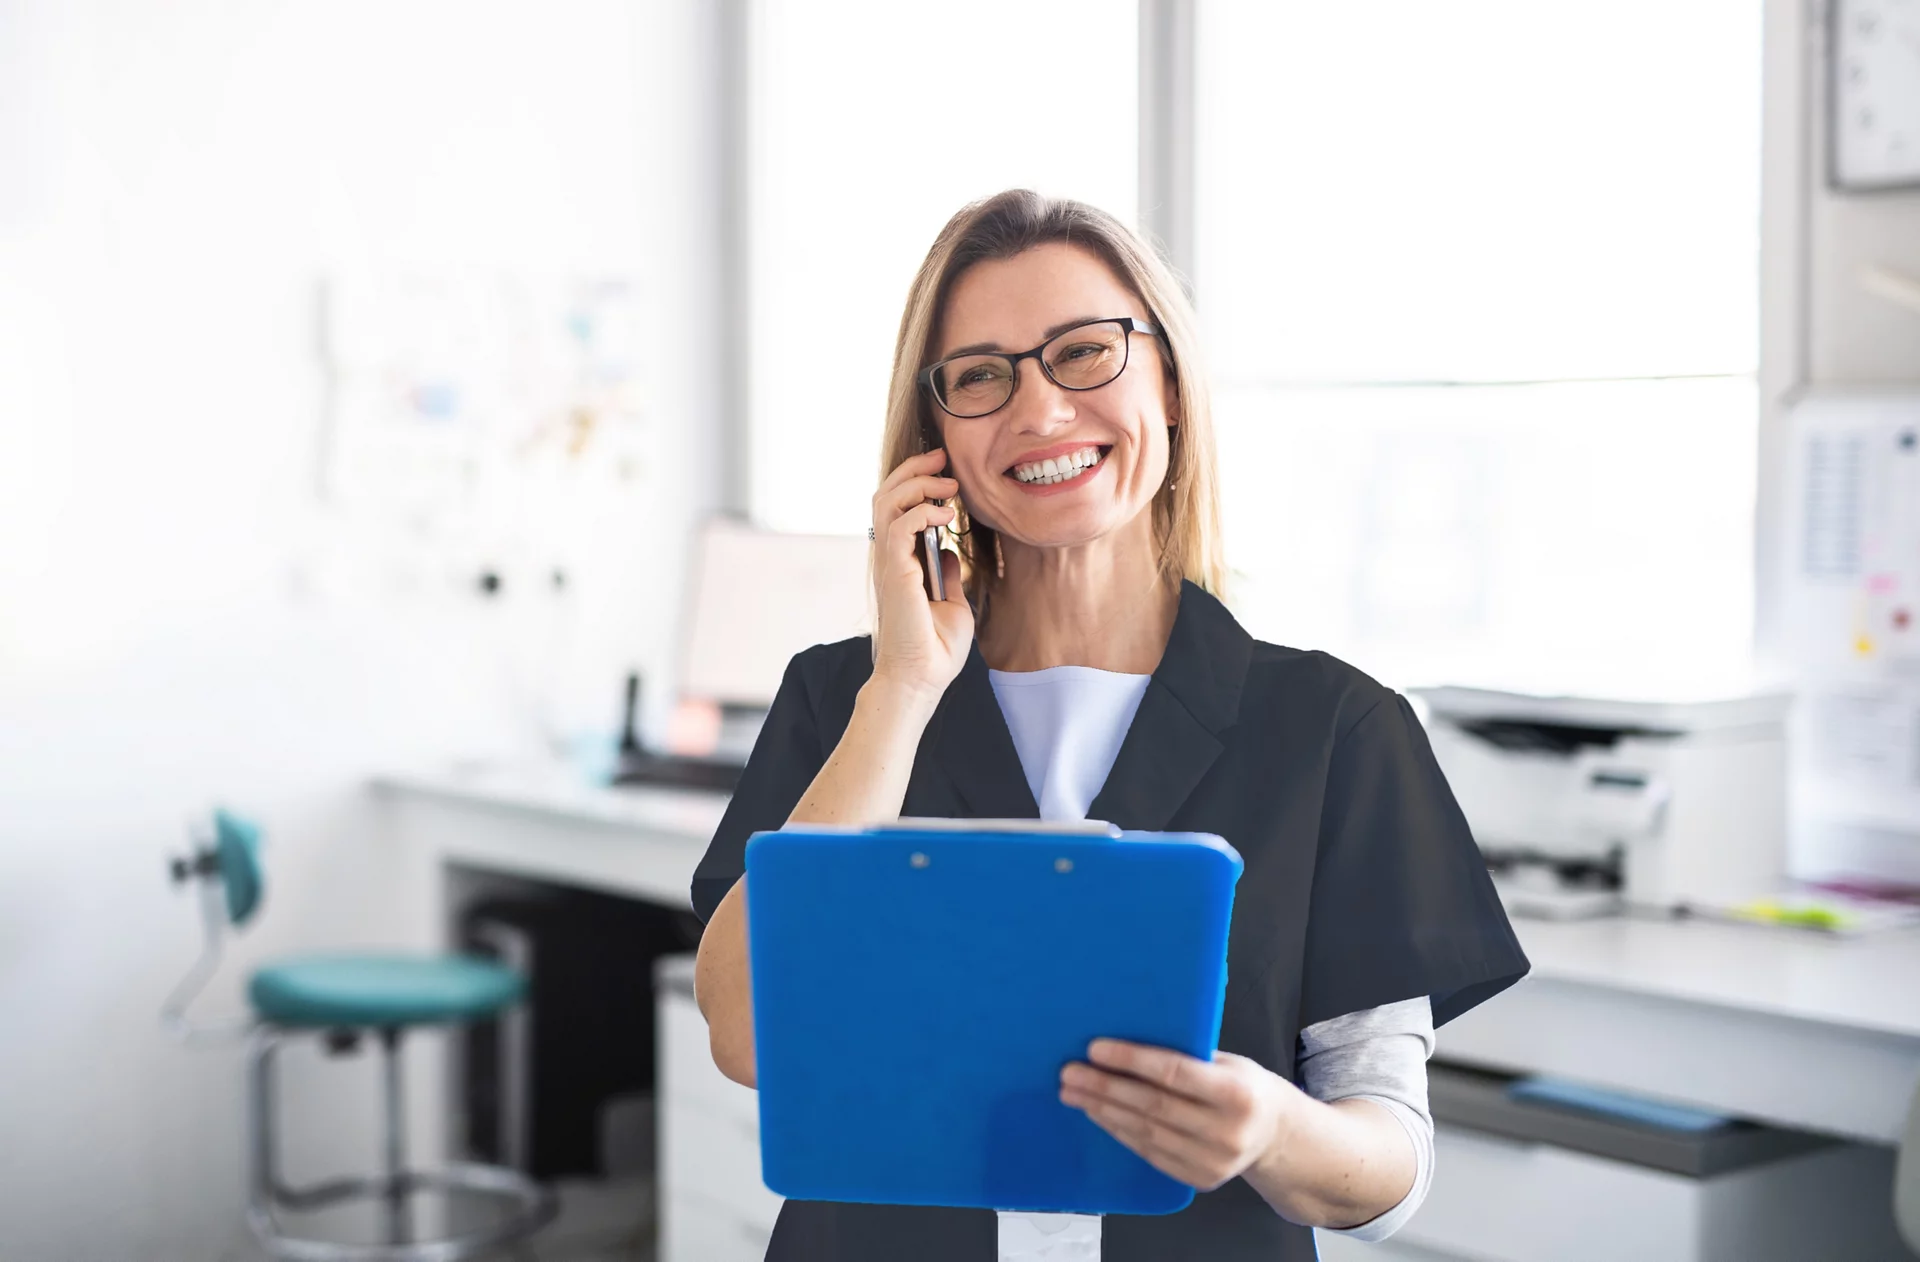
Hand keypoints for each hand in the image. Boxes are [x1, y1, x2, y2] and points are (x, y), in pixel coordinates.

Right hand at [869, 448, 971, 703]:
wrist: (922, 679)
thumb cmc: (934, 649)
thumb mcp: (952, 602)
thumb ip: (946, 574)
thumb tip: (949, 550)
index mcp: (899, 562)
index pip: (896, 507)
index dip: (916, 482)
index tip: (945, 471)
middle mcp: (889, 558)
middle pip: (886, 495)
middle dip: (914, 469)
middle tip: (943, 458)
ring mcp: (889, 564)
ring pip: (886, 502)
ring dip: (918, 484)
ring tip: (948, 484)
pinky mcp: (895, 572)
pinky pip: (900, 525)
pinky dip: (922, 511)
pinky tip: (946, 516)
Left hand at [1059, 1039, 1296, 1192]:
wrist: (1277, 1137)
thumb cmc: (1247, 1088)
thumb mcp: (1231, 1063)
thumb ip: (1190, 1055)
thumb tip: (1133, 1036)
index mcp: (1236, 1093)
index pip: (1174, 1073)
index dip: (1131, 1060)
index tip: (1095, 1049)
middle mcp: (1226, 1131)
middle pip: (1152, 1105)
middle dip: (1104, 1087)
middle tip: (1070, 1073)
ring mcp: (1212, 1161)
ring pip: (1145, 1131)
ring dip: (1103, 1110)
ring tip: (1074, 1093)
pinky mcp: (1199, 1179)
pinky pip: (1149, 1152)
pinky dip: (1119, 1131)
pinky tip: (1098, 1114)